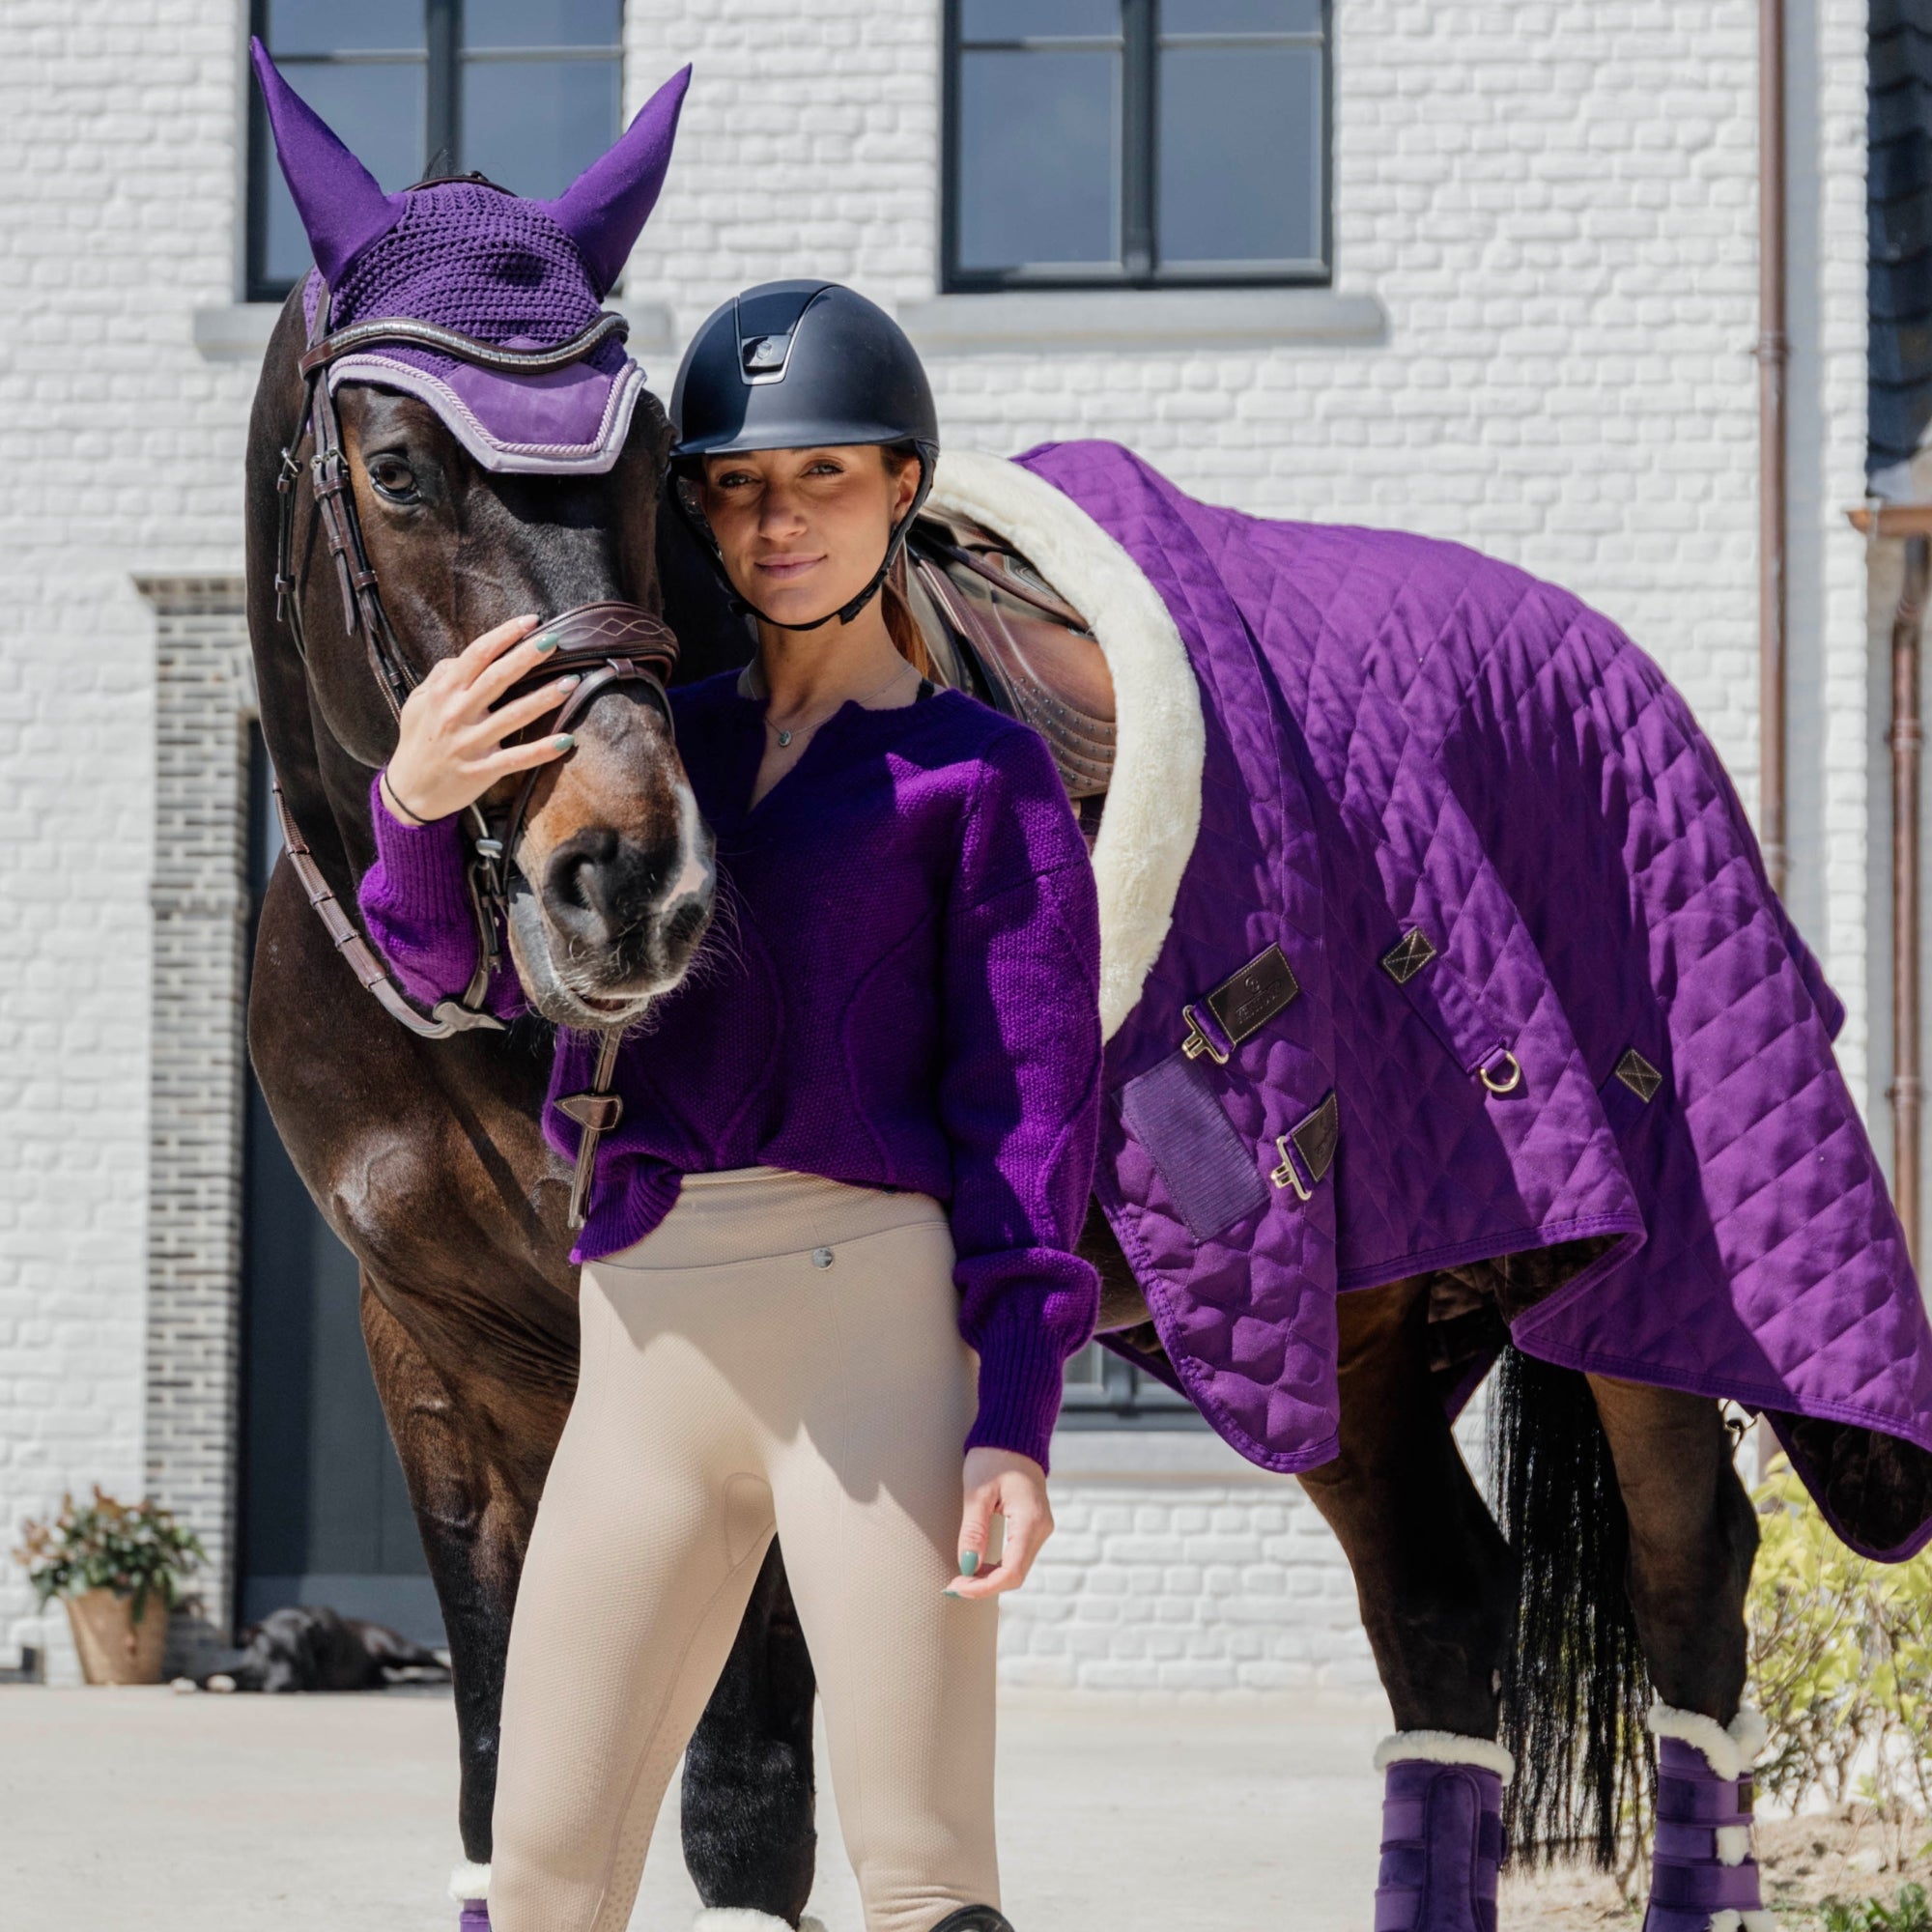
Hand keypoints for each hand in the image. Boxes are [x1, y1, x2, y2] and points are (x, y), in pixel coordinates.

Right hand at [380, 614, 581, 824]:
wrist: (409, 791)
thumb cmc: (418, 740)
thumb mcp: (419, 701)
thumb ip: (441, 675)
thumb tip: (464, 656)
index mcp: (444, 692)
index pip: (477, 655)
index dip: (505, 635)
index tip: (531, 621)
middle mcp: (457, 713)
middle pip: (497, 678)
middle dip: (527, 657)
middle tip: (555, 640)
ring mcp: (471, 743)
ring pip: (513, 716)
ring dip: (544, 698)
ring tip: (572, 683)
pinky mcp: (483, 771)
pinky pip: (517, 759)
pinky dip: (542, 751)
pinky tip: (567, 740)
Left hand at [946, 1447, 1051, 1599]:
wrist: (1013, 1435)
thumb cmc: (993, 1457)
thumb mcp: (977, 1493)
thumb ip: (973, 1531)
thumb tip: (968, 1567)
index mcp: (1030, 1520)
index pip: (1012, 1571)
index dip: (984, 1587)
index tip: (957, 1586)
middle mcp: (1041, 1528)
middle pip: (1016, 1574)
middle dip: (985, 1585)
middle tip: (953, 1584)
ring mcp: (1040, 1527)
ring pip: (1017, 1567)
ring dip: (990, 1577)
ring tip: (962, 1576)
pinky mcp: (1034, 1525)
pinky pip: (1018, 1555)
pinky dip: (998, 1566)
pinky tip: (977, 1565)